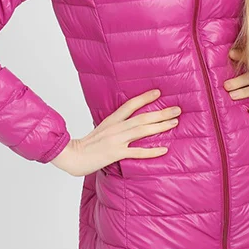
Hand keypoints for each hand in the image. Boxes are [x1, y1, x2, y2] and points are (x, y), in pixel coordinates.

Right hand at [49, 88, 179, 175]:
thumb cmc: (85, 146)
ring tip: (174, 123)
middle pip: (142, 117)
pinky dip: (152, 151)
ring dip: (160, 126)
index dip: (144, 98)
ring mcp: (116, 140)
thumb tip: (129, 125)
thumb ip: (115, 127)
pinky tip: (164, 149)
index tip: (158, 92)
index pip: (130, 105)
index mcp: (111, 120)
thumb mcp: (101, 130)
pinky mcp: (116, 153)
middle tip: (177, 109)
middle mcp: (115, 128)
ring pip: (142, 130)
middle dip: (161, 113)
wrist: (71, 156)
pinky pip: (138, 152)